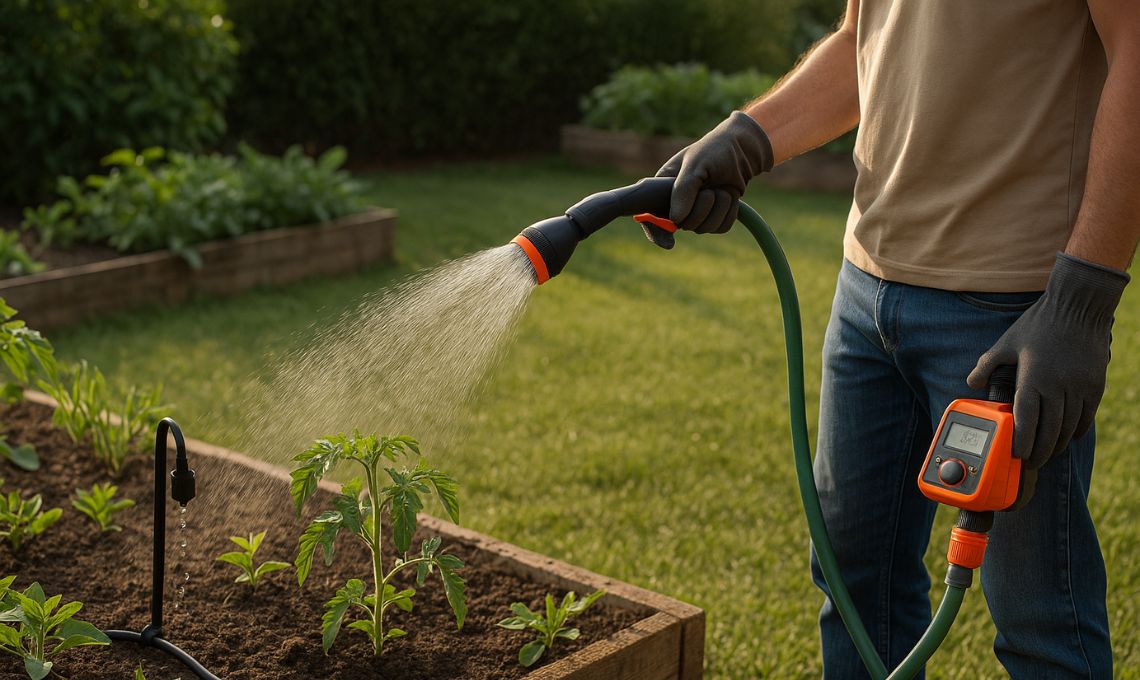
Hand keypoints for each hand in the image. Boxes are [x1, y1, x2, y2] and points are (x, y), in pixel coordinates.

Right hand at [655, 111, 772, 233]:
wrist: (741, 149)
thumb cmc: (713, 150)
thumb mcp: (694, 165)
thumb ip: (683, 191)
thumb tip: (675, 220)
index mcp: (664, 188)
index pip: (651, 217)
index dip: (656, 231)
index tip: (669, 242)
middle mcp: (678, 202)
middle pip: (685, 225)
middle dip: (702, 208)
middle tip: (710, 189)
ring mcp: (697, 211)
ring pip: (705, 228)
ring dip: (720, 208)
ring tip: (722, 188)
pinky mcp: (715, 216)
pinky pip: (720, 228)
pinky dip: (729, 213)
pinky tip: (731, 196)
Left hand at [968, 253, 1128, 468]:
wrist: (1078, 307)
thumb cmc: (1039, 324)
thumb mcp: (1007, 342)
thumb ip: (987, 364)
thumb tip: (972, 383)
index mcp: (1033, 378)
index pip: (1027, 420)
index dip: (1022, 441)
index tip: (1017, 455)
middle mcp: (1058, 386)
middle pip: (1049, 430)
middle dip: (1039, 451)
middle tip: (1030, 462)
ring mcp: (1079, 387)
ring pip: (1069, 428)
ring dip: (1057, 444)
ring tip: (1046, 453)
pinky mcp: (1095, 386)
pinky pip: (1086, 417)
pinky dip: (1076, 431)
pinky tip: (1066, 437)